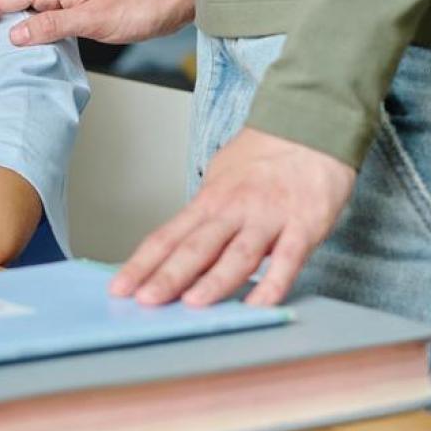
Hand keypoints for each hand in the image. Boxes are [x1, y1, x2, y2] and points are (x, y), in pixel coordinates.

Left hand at [108, 128, 355, 306]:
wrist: (311, 127)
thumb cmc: (263, 158)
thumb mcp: (221, 179)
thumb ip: (204, 216)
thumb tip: (176, 249)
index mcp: (208, 202)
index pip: (167, 238)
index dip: (142, 264)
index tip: (120, 288)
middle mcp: (233, 210)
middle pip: (195, 248)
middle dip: (168, 276)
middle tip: (146, 300)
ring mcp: (268, 218)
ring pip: (238, 255)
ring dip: (215, 280)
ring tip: (194, 303)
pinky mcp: (304, 225)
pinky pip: (289, 259)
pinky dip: (275, 282)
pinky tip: (260, 303)